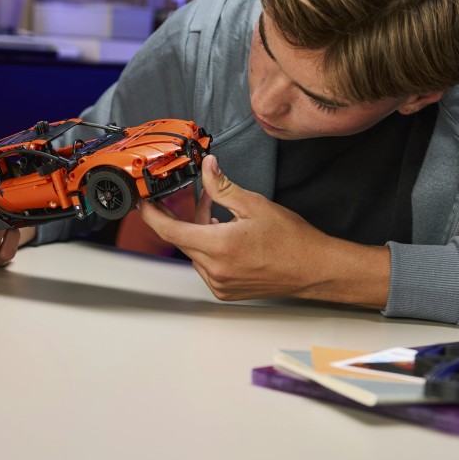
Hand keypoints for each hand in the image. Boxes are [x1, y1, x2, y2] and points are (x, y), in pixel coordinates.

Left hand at [136, 154, 390, 305]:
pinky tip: (226, 236)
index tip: (143, 203)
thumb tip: (206, 168)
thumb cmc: (292, 240)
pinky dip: (209, 249)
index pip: (170, 231)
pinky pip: (206, 267)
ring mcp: (220, 284)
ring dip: (199, 233)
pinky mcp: (226, 291)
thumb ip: (222, 187)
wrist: (314, 269)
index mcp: (219, 246)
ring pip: (194, 253)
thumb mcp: (254, 204)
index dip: (152, 215)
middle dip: (185, 218)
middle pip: (183, 241)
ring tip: (219, 216)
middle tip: (199, 198)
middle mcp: (215, 270)